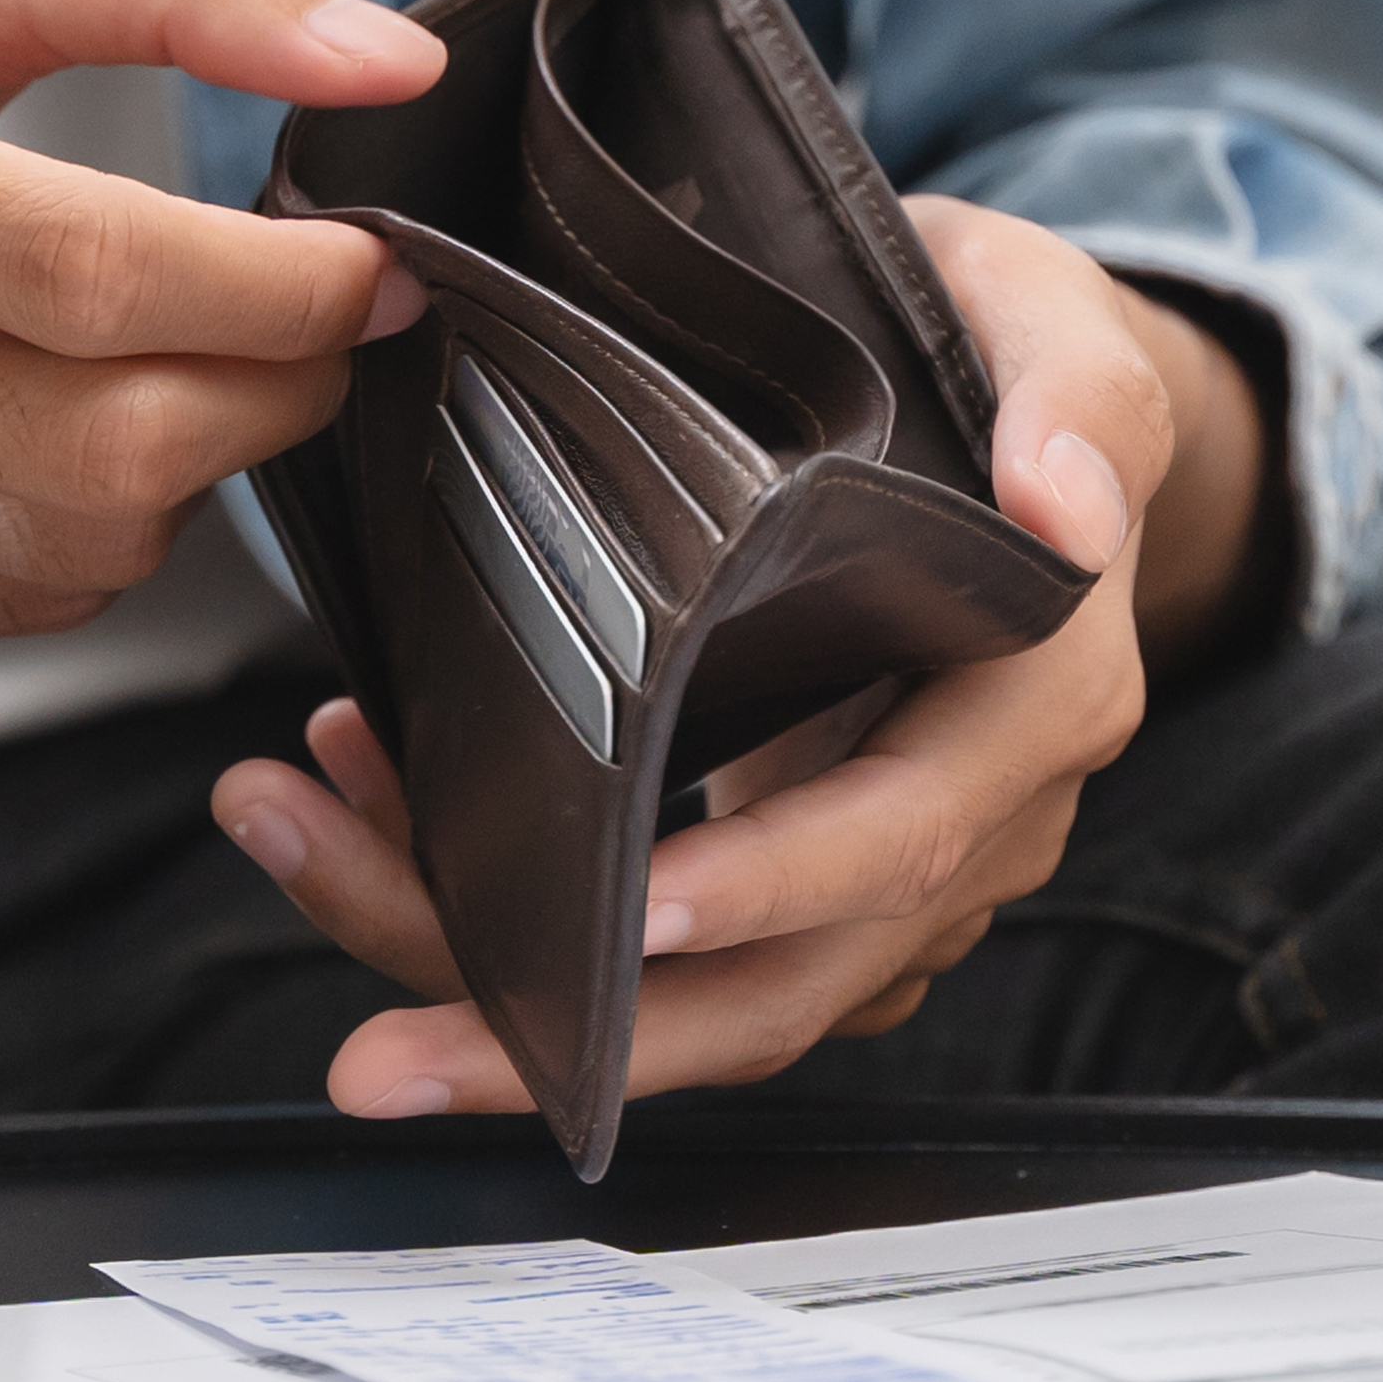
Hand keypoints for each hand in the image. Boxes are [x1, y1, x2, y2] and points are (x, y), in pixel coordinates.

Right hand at [0, 0, 444, 660]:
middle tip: (313, 317)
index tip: (372, 254)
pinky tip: (32, 426)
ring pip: (74, 544)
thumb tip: (382, 64)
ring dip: (185, 461)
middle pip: (109, 442)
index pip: (96, 269)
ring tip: (168, 356)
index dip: (287, 281)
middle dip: (275, 388)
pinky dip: (76, 527)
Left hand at [210, 200, 1269, 1115]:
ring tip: (304, 849)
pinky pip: (642, 947)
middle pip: (769, 990)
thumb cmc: (997, 361)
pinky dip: (494, 907)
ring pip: (680, 996)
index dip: (761, 888)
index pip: (896, 838)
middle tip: (380, 1059)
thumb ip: (1078, 398)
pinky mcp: (780, 880)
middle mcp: (964, 824)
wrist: (1000, 412)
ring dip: (480, 969)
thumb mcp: (1052, 322)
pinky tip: (365, 810)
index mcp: (1032, 706)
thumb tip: (1067, 508)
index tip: (622, 908)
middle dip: (569, 1040)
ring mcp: (871, 877)